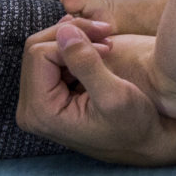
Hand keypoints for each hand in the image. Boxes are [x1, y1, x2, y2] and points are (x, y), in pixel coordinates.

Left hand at [16, 20, 162, 163]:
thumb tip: (64, 30)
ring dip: (75, 41)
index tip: (108, 46)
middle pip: (36, 51)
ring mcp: (37, 104)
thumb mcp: (116, 95)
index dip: (73, 41)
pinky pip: (52, 63)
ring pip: (43, 53)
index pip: (39, 55)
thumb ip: (87, 63)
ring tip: (107, 44)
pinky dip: (75, 51)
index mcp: (41, 111)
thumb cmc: (135, 125)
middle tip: (107, 33)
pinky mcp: (48, 99)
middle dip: (71, 36)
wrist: (145, 145)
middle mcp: (30, 109)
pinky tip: (99, 52)